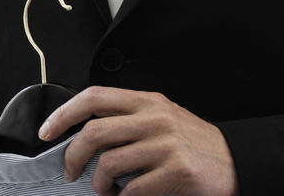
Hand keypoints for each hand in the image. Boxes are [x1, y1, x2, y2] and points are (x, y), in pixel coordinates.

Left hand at [38, 85, 238, 195]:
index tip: (47, 132)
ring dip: (98, 184)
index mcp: (147, 100)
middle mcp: (154, 118)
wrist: (235, 161)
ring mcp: (166, 144)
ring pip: (109, 164)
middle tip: (71, 172)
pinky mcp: (176, 171)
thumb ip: (128, 117)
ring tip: (104, 190)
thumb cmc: (193, 142)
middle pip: (94, 132)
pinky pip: (133, 189)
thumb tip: (84, 131)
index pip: (93, 97)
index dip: (64, 114)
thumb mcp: (162, 117)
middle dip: (72, 157)